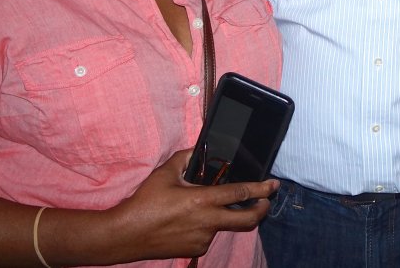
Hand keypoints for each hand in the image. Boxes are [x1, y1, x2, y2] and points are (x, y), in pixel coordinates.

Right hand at [100, 149, 276, 261]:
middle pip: (247, 219)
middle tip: (266, 201)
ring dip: (225, 216)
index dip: (262, 189)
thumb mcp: (165, 173)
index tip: (274, 185)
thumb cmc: (145, 203)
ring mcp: (203, 239)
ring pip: (224, 225)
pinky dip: (208, 226)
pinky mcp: (195, 250)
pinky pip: (209, 236)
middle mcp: (208, 222)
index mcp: (203, 200)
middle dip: (262, 209)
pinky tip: (191, 221)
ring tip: (209, 207)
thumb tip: (199, 149)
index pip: (241, 192)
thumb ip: (186, 157)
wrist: (125, 235)